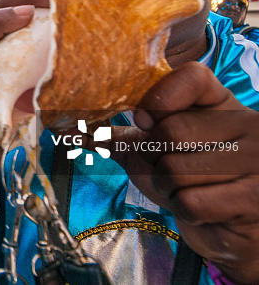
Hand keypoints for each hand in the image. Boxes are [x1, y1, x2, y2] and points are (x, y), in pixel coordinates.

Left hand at [113, 62, 258, 282]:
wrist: (226, 229)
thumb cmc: (188, 182)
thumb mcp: (149, 151)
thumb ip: (112, 136)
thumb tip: (65, 128)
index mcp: (221, 103)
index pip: (192, 77)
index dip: (160, 98)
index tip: (144, 121)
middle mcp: (247, 125)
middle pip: (171, 131)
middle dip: (155, 160)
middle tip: (171, 168)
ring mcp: (256, 160)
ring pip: (175, 169)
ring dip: (168, 188)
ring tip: (189, 189)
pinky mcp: (254, 197)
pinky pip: (190, 201)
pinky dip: (184, 209)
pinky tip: (202, 208)